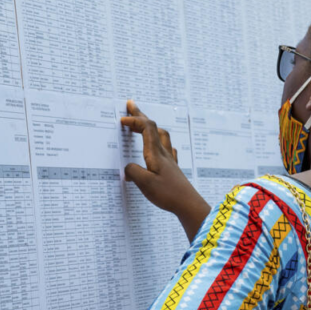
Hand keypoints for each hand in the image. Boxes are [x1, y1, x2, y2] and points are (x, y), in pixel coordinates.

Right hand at [120, 100, 209, 239]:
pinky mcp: (173, 168)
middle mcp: (164, 153)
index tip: (122, 119)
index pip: (146, 128)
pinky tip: (160, 147)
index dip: (134, 120)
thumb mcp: (145, 184)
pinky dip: (159, 141)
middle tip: (130, 105)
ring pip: (161, 135)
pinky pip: (166, 148)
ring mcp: (170, 160)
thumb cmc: (168, 194)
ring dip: (150, 127)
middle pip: (153, 127)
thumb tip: (128, 167)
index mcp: (156, 153)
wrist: (189, 204)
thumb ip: (133, 172)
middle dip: (140, 115)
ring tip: (142, 123)